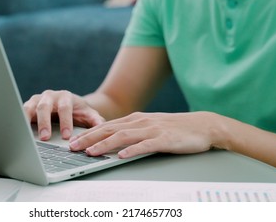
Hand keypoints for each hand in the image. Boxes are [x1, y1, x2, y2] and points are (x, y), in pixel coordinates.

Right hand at [24, 90, 104, 139]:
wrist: (68, 105)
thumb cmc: (78, 111)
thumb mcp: (89, 115)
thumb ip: (96, 120)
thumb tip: (102, 127)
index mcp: (65, 97)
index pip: (65, 108)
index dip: (65, 121)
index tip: (66, 136)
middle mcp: (50, 96)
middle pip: (45, 106)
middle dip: (44, 122)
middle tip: (45, 137)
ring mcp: (37, 100)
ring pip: (29, 107)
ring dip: (27, 121)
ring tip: (25, 135)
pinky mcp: (27, 106)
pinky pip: (20, 112)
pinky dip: (18, 120)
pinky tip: (16, 131)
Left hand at [69, 111, 224, 157]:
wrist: (202, 125)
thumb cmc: (175, 128)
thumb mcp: (150, 126)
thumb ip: (132, 131)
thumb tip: (112, 140)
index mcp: (136, 119)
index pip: (107, 126)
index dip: (89, 133)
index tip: (74, 141)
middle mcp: (141, 122)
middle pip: (110, 129)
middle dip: (89, 138)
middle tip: (73, 147)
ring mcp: (152, 130)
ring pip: (123, 136)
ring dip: (105, 144)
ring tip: (90, 152)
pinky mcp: (164, 139)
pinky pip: (145, 145)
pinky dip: (132, 150)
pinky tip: (122, 156)